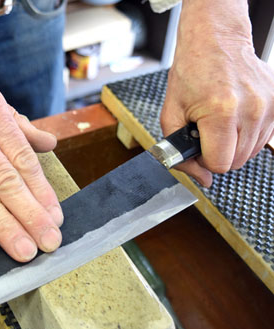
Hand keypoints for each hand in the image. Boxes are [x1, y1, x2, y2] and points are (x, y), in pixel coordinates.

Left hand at [160, 0, 273, 186]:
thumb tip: (202, 180)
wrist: (215, 42)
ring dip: (232, 144)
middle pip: (236, 161)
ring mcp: (269, 106)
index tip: (197, 144)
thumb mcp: (171, 112)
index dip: (203, 160)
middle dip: (217, 152)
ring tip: (218, 121)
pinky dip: (246, 134)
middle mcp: (251, 110)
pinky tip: (234, 117)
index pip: (219, 164)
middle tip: (205, 130)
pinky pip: (262, 138)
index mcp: (221, 112)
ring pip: (250, 153)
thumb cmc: (191, 74)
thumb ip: (179, 150)